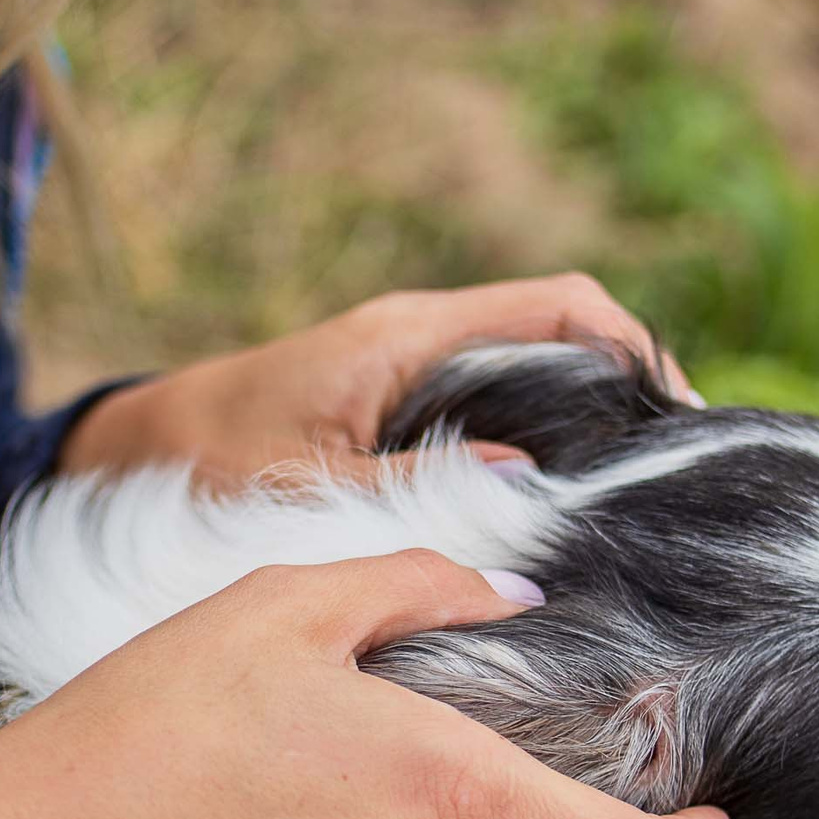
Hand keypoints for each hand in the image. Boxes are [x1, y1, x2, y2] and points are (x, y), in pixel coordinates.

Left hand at [62, 273, 697, 491]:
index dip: (632, 347)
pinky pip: (500, 407)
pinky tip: (566, 510)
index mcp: (408, 336)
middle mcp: (422, 338)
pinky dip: (545, 443)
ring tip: (641, 498)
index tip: (681, 416)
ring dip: (592, 424)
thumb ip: (416, 486)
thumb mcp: (312, 487)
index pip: (558, 308)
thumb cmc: (210, 464)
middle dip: (630, 392)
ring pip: (537, 374)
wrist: (138, 452)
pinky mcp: (404, 405)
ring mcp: (416, 369)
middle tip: (681, 475)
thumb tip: (529, 485)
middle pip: (566, 336)